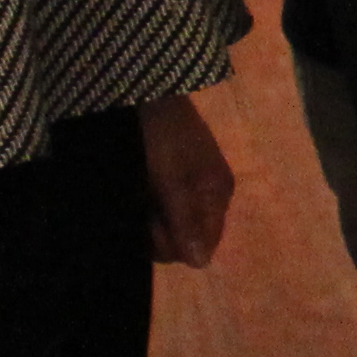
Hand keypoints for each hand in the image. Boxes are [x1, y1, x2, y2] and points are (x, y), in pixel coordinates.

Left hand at [140, 91, 236, 269]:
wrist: (143, 91)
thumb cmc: (160, 137)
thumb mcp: (172, 180)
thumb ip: (185, 221)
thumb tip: (202, 265)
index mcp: (218, 195)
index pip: (199, 247)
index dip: (169, 243)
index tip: (148, 221)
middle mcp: (212, 195)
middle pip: (186, 238)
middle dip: (159, 230)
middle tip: (141, 202)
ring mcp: (196, 184)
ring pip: (173, 225)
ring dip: (150, 218)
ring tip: (138, 192)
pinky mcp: (178, 175)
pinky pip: (167, 207)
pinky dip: (150, 205)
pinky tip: (140, 189)